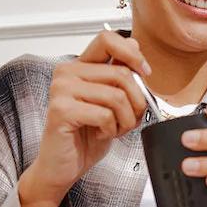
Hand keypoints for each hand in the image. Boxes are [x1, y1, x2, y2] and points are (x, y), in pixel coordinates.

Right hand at [24, 30, 150, 202]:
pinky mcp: (61, 110)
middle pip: (121, 73)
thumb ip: (119, 74)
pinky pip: (105, 115)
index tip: (145, 74)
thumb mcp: (110, 101)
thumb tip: (135, 45)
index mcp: (79, 66)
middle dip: (136, 102)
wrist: (62, 167)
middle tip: (129, 119)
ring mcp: (61, 90)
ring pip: (117, 96)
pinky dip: (111, 130)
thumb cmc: (85, 136)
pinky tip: (101, 134)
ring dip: (126, 120)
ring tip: (114, 129)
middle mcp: (67, 73)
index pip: (108, 39)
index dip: (133, 55)